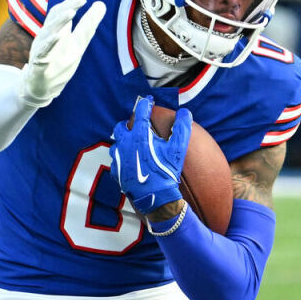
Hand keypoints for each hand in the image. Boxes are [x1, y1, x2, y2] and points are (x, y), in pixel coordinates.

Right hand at [21, 0, 106, 107]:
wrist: (40, 87)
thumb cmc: (58, 64)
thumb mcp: (77, 44)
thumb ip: (87, 26)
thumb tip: (100, 4)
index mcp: (58, 30)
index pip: (67, 10)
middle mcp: (48, 35)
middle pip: (57, 17)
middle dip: (69, 6)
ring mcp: (42, 48)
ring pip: (50, 31)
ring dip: (60, 21)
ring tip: (71, 12)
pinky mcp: (39, 63)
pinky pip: (43, 51)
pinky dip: (50, 43)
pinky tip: (58, 36)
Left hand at [110, 96, 190, 213]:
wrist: (155, 198)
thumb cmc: (166, 172)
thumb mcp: (177, 150)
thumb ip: (182, 128)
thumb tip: (185, 113)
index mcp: (139, 136)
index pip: (140, 113)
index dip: (145, 104)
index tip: (149, 101)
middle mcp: (125, 144)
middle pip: (120, 127)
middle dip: (127, 123)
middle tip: (136, 124)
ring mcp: (118, 159)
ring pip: (116, 144)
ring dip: (123, 141)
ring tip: (131, 143)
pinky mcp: (116, 172)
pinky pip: (115, 161)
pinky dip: (121, 158)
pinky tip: (129, 161)